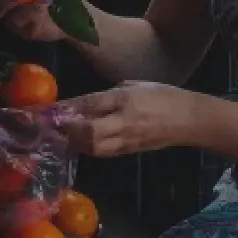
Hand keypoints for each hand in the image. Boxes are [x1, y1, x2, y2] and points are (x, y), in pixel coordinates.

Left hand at [56, 82, 210, 156]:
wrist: (189, 120)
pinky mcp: (128, 151)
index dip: (66, 108)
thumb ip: (107, 95)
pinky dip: (87, 147)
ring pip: (94, 146)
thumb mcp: (133, 85)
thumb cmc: (162, 96)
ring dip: (75, 141)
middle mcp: (124, 122)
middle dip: (68, 130)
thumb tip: (81, 104)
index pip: (90, 104)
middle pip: (89, 132)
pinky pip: (102, 152)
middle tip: (52, 125)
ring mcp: (127, 140)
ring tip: (62, 134)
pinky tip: (80, 141)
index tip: (48, 109)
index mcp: (126, 100)